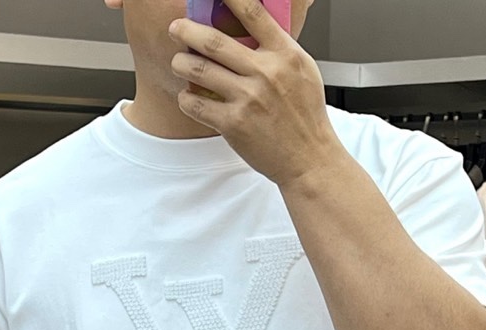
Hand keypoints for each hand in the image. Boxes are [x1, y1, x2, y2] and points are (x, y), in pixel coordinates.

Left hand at [168, 0, 343, 186]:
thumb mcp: (303, 71)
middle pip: (213, 40)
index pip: (253, 13)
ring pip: (199, 70)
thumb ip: (278, 49)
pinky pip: (196, 104)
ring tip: (178, 63)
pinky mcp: (234, 124)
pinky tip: (188, 97)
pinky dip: (186, 98)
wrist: (309, 159)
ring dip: (180, 63)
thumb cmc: (306, 118)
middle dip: (186, 31)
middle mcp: (265, 73)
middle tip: (176, 29)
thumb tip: (252, 29)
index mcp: (285, 54)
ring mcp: (248, 98)